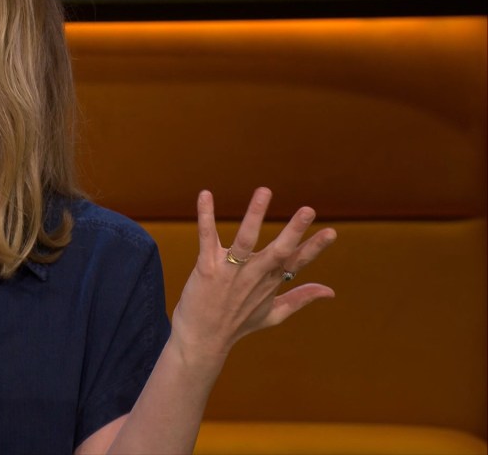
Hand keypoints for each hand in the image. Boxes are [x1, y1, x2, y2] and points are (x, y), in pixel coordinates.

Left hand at [170, 187, 336, 364]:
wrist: (201, 341)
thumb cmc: (236, 325)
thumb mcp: (273, 314)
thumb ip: (300, 298)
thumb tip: (330, 291)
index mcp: (271, 282)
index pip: (297, 262)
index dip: (315, 247)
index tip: (332, 231)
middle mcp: (254, 275)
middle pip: (278, 250)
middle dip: (293, 230)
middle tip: (308, 209)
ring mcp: (230, 271)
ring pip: (245, 240)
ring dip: (254, 215)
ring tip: (264, 192)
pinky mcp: (207, 267)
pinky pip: (207, 237)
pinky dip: (206, 215)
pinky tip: (205, 195)